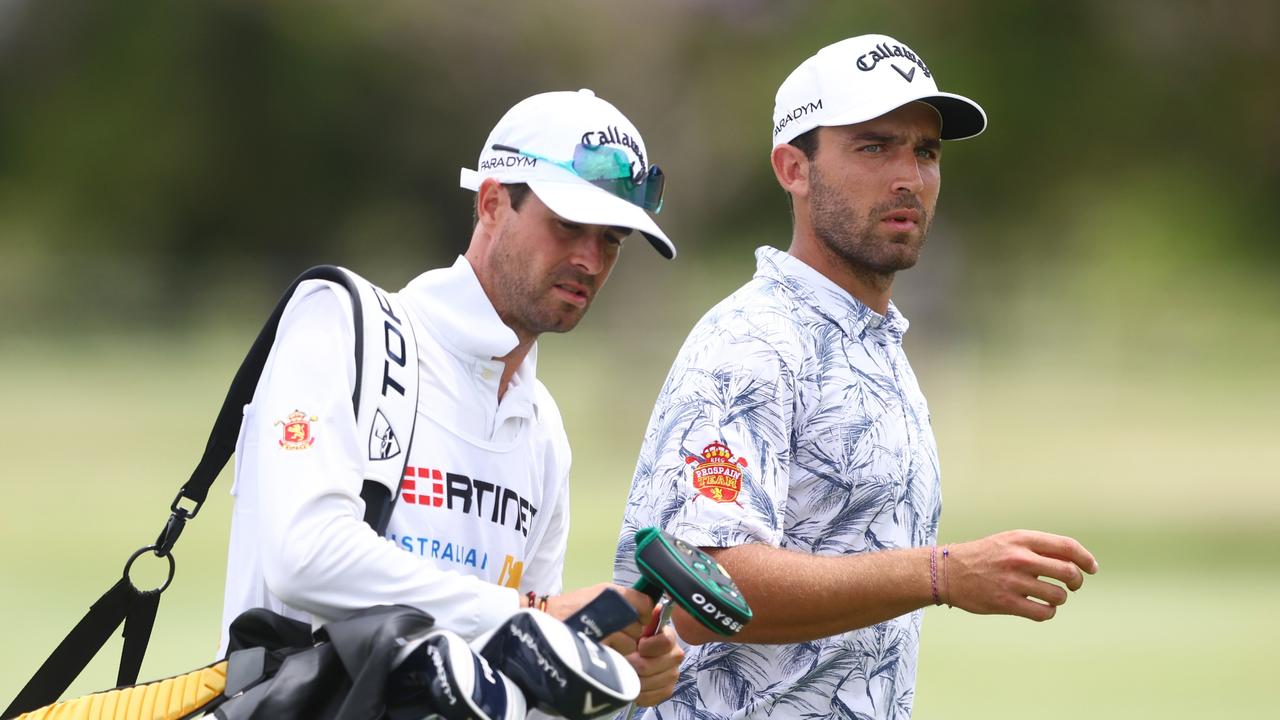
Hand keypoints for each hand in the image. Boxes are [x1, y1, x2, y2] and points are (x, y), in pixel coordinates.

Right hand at [541, 582, 653, 654]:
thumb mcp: (596, 595)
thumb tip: (647, 612)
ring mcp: (605, 626)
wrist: (541, 622)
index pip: (647, 605)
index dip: (644, 616)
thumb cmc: (568, 611)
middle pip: (639, 627)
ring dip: (620, 648)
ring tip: (600, 643)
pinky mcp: (599, 645)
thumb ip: (622, 601)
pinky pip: (617, 657)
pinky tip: (595, 651)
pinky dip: (610, 658)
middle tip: (611, 634)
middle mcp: (612, 605)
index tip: (634, 621)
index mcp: (613, 591)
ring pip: (630, 644)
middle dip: (630, 634)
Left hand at [626, 611, 683, 706]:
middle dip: (636, 665)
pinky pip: (654, 696)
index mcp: (667, 636)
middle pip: (657, 665)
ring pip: (654, 682)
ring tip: (625, 673)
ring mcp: (672, 674)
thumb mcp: (631, 622)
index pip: (666, 641)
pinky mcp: (666, 690)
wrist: (625, 656)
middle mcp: (674, 654)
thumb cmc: (628, 637)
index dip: (650, 646)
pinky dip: (640, 693)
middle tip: (624, 661)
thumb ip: (641, 612)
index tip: (638, 645)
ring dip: (635, 679)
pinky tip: (632, 686)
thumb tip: (654, 606)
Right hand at [945, 529, 1098, 620]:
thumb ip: (1038, 548)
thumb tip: (1074, 562)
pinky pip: (1043, 613)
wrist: (947, 572)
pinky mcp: (1006, 603)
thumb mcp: (1009, 541)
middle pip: (1068, 572)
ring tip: (1050, 597)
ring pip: (1058, 595)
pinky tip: (1040, 608)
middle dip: (1076, 582)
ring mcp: (1013, 581)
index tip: (1092, 568)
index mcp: (1022, 539)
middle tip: (1072, 586)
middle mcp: (1019, 558)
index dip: (1086, 558)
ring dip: (1059, 599)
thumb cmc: (983, 556)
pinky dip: (1048, 612)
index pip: (1067, 547)